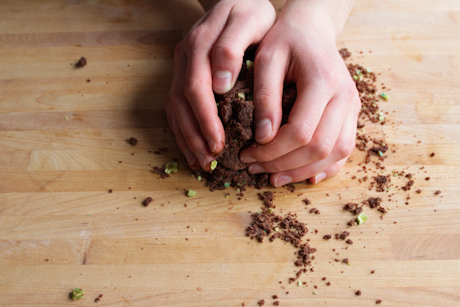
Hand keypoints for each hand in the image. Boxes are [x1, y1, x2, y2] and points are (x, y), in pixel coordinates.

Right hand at [164, 0, 275, 170]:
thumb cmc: (252, 12)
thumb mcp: (251, 20)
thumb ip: (232, 46)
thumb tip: (219, 84)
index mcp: (200, 44)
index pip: (196, 89)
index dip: (205, 119)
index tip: (219, 143)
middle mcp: (185, 56)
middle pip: (181, 102)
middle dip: (195, 134)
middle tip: (211, 159)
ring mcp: (181, 65)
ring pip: (174, 107)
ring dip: (186, 137)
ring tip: (201, 162)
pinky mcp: (182, 73)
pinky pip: (175, 105)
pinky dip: (182, 130)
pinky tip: (193, 149)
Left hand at [239, 0, 358, 185]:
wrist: (311, 30)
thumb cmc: (285, 40)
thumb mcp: (266, 59)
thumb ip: (265, 97)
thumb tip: (264, 137)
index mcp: (323, 81)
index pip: (301, 132)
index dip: (272, 151)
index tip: (246, 154)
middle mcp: (345, 96)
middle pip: (320, 148)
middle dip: (284, 165)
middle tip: (254, 168)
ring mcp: (352, 106)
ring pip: (336, 153)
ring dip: (303, 171)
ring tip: (274, 177)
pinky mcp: (351, 113)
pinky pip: (344, 149)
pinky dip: (325, 167)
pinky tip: (304, 175)